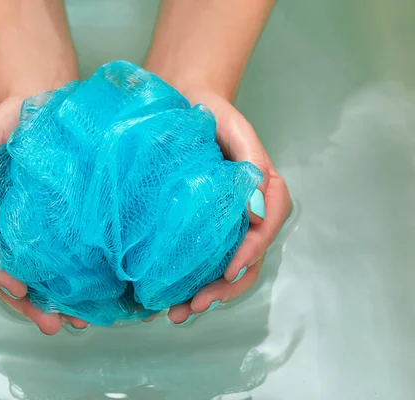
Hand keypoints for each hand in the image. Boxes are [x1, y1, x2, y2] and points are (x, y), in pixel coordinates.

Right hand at [0, 97, 88, 334]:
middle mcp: (0, 224)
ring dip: (46, 302)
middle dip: (25, 302)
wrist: (46, 105)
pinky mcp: (51, 226)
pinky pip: (52, 259)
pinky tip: (84, 301)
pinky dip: (64, 283)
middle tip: (51, 323)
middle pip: (5, 272)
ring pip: (29, 273)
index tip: (19, 288)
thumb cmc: (11, 119)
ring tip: (71, 323)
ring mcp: (25, 227)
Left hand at [167, 90, 290, 323]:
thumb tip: (259, 212)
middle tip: (195, 305)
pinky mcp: (202, 227)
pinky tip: (169, 296)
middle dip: (224, 289)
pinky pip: (202, 259)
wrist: (184, 104)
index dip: (249, 255)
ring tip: (177, 313)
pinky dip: (189, 281)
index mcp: (265, 193)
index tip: (227, 272)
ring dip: (206, 294)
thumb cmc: (212, 114)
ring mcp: (226, 224)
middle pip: (246, 261)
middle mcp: (249, 214)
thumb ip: (253, 164)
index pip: (265, 232)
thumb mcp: (235, 131)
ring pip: (225, 269)